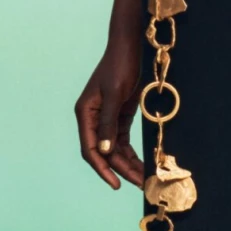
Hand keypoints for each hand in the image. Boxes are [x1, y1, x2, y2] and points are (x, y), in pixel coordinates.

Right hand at [75, 0, 146, 190]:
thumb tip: (105, 152)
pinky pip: (123, 141)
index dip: (102, 169)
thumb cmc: (120, 66)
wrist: (130, 47)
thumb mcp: (114, 94)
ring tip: (145, 178)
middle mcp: (92, 119)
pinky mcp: (118, 116)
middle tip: (140, 184)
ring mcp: (105, 118)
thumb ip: (108, 123)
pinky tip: (144, 164)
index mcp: (85, 114)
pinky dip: (132, 153)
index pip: (91, 149)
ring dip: (128, 164)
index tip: (116, 184)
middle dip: (121, 169)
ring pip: (115, 150)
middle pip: (104, 152)